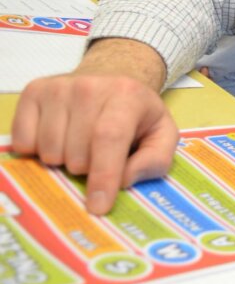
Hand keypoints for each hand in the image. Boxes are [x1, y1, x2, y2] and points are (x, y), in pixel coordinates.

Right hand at [10, 39, 178, 215]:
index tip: (98, 206)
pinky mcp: (33, 92)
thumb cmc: (137, 114)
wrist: (111, 77)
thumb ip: (155, 161)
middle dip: (88, 169)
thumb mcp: (162, 135)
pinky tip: (58, 138)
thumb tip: (124, 180)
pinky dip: (37, 151)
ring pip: (49, 151)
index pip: (109, 138)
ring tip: (80, 145)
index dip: (103, 175)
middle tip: (99, 156)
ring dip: (64, 160)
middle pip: (77, 154)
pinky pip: (23, 142)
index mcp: (127, 96)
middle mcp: (89, 87)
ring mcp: (58, 88)